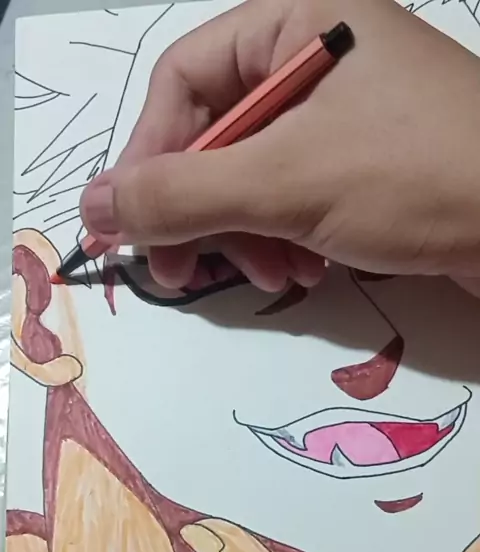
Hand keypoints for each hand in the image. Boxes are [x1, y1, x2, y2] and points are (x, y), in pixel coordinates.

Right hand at [80, 0, 479, 292]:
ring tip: (271, 274)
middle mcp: (319, 59)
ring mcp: (347, 116)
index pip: (185, 79)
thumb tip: (95, 208)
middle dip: (200, 210)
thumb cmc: (416, 177)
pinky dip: (287, 239)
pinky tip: (306, 270)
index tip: (131, 225)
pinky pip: (296, 199)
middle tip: (182, 273)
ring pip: (254, 176)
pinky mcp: (368, 168)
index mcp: (299, 20)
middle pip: (217, 133)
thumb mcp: (284, 181)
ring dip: (246, 234)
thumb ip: (181, 193)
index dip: (149, 154)